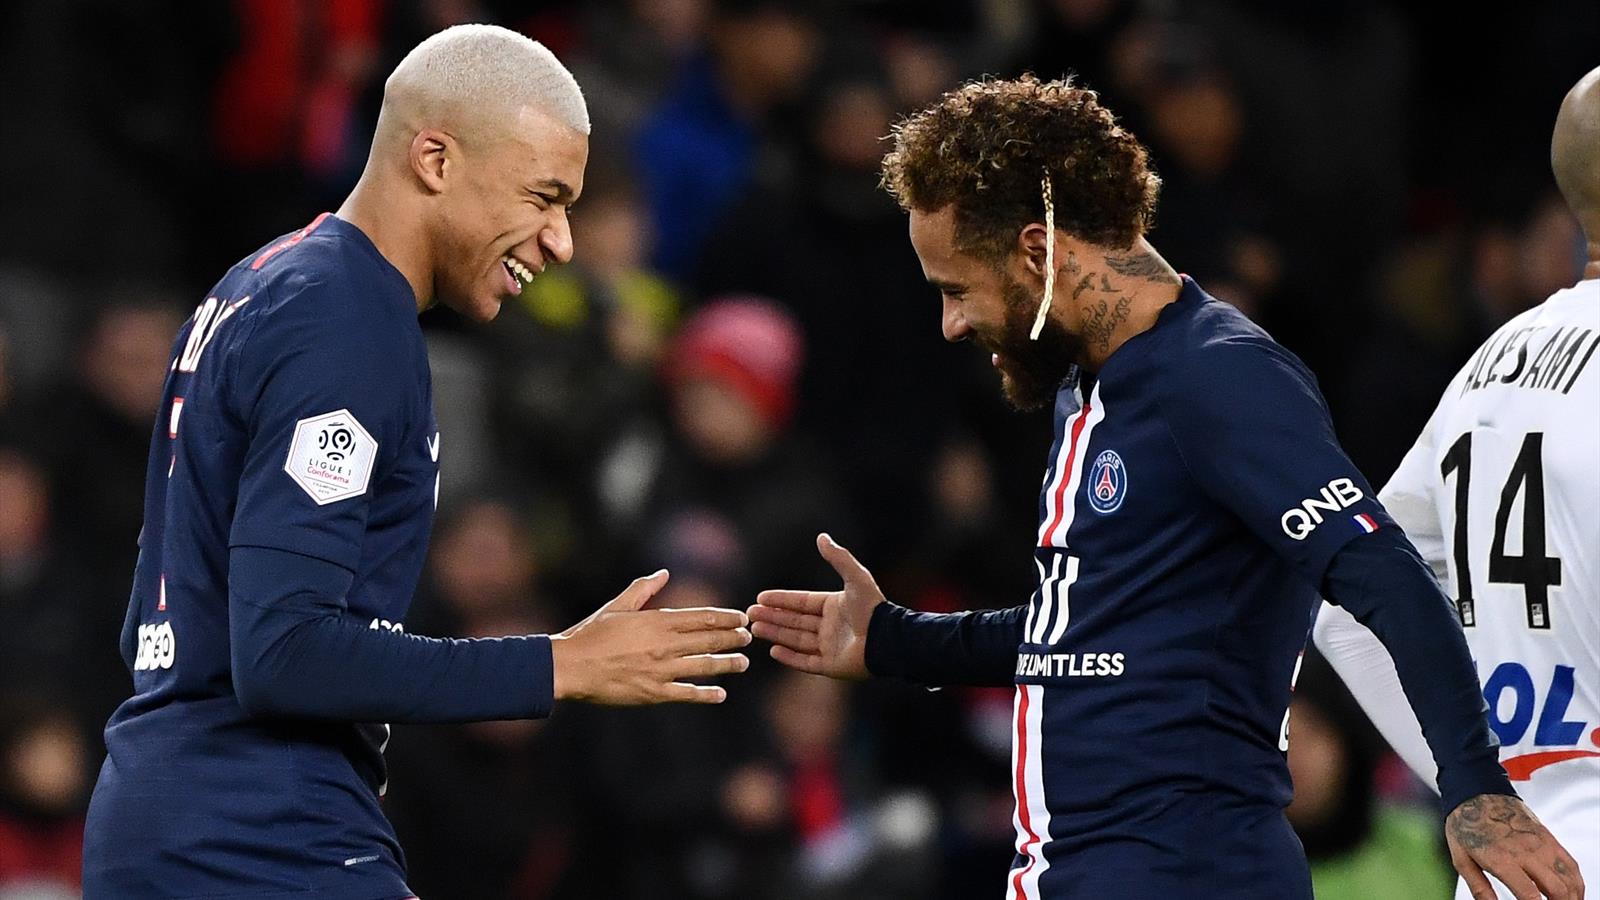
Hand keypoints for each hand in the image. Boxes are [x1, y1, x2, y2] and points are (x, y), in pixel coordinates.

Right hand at [551, 570, 750, 704]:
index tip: (740, 617)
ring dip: (727, 664)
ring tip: (743, 663)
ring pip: (703, 666)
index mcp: (656, 622)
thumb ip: (643, 589)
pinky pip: (686, 693)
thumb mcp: (617, 606)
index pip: (700, 618)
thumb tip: (664, 574)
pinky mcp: (653, 693)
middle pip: (708, 640)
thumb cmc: (591, 634)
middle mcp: (664, 645)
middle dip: (732, 638)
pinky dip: (705, 693)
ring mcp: (660, 670)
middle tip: (749, 637)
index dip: (724, 617)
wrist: (571, 666)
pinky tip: (720, 694)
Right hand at [747, 534, 882, 679]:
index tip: (761, 597)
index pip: (801, 602)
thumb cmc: (872, 609)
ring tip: (755, 628)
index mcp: (834, 607)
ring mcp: (830, 647)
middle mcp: (830, 627)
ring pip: (796, 640)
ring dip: (776, 634)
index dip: (781, 599)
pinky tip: (773, 650)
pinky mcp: (831, 667)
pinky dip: (789, 657)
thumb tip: (821, 536)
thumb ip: (838, 558)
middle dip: (772, 617)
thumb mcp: (855, 577)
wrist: (887, 640)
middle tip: (750, 613)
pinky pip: (806, 662)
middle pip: (795, 621)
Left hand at [1446, 793, 1583, 899]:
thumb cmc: (1467, 824)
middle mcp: (1526, 852)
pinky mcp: (1549, 838)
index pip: (1530, 895)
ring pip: (1569, 879)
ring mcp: (1541, 844)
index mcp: (1502, 859)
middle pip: (1557, 890)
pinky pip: (1570, 864)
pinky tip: (1571, 892)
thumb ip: (1479, 887)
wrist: (1477, 792)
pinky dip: (1576, 882)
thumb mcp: (1461, 859)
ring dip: (1571, 897)